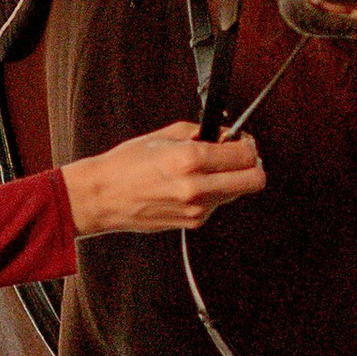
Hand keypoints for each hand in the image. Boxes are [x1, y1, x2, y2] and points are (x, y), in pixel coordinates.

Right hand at [64, 116, 265, 237]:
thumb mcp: (164, 135)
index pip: (246, 155)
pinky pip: (217, 204)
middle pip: (254, 180)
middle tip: (238, 156)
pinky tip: (191, 185)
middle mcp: (197, 187)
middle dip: (252, 166)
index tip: (241, 141)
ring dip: (231, 179)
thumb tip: (226, 135)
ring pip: (238, 193)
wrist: (102, 197)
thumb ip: (202, 133)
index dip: (248, 145)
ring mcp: (197, 209)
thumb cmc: (126, 165)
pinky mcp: (193, 223)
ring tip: (207, 170)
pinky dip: (213, 193)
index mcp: (190, 159)